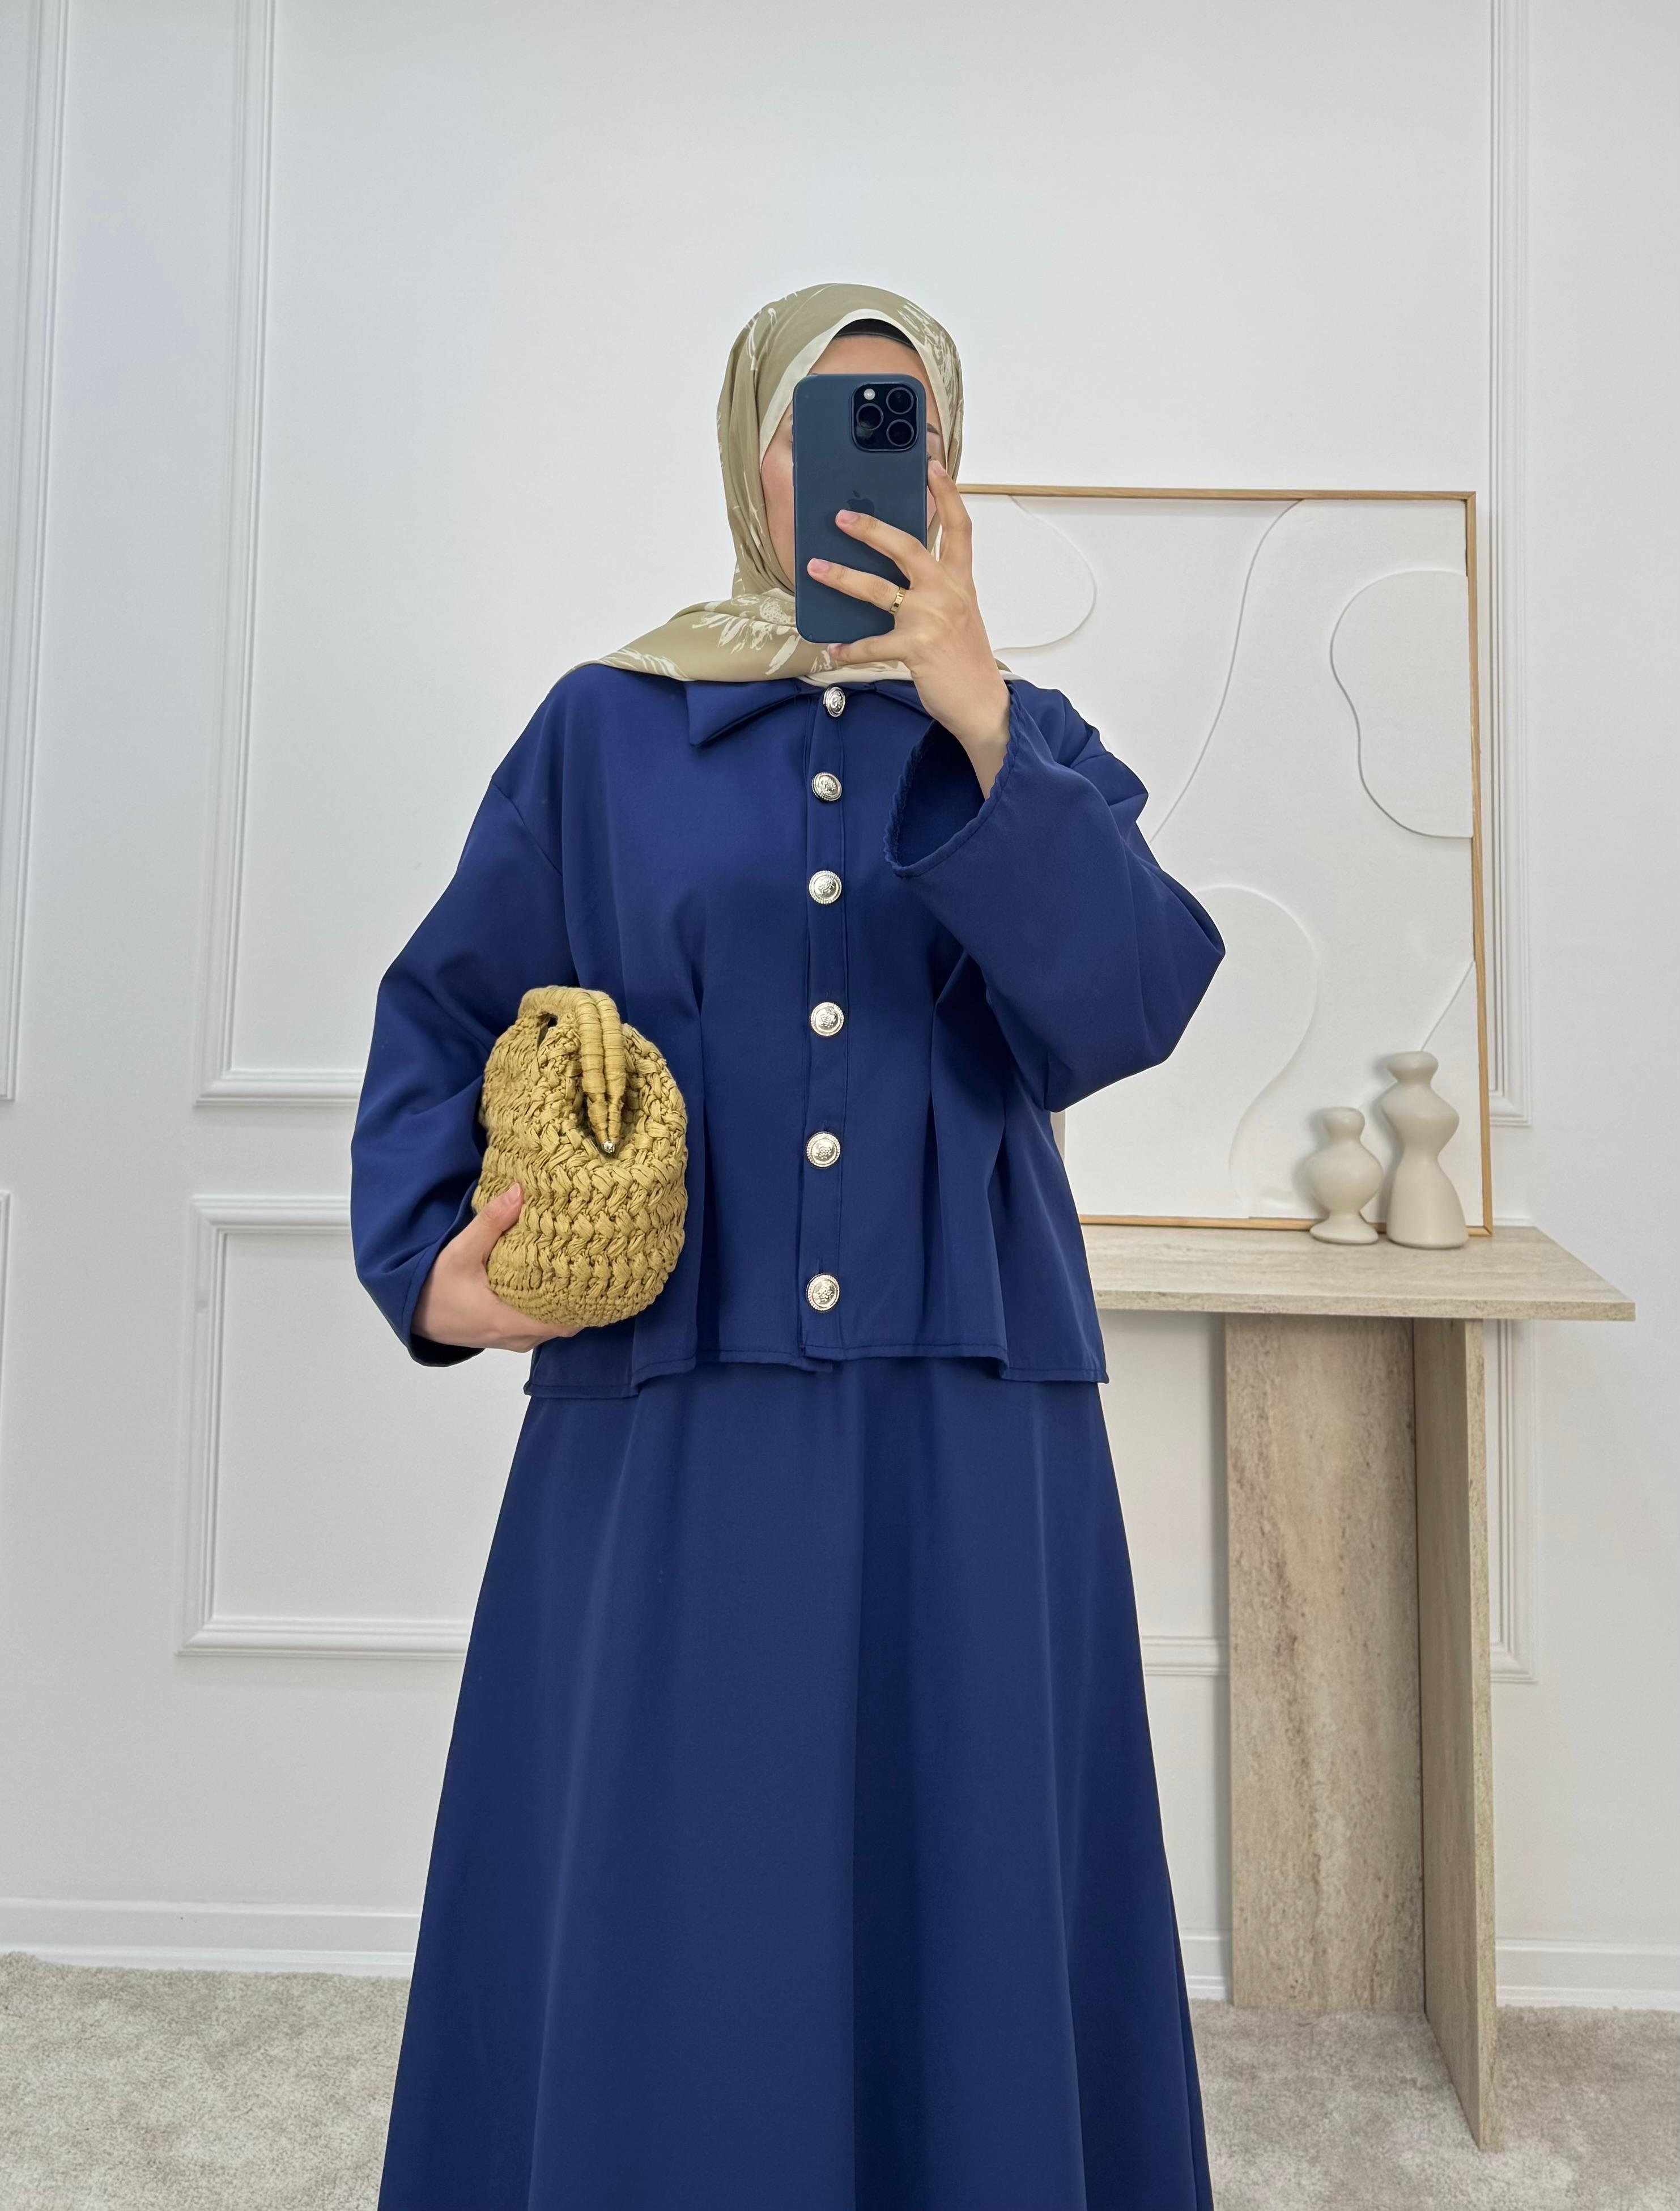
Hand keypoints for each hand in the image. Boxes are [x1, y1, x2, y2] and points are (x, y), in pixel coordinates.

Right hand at [413, 1181, 583, 1351]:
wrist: (411, 1312)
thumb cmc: (435, 1286)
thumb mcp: (461, 1251)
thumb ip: (492, 1223)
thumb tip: (521, 1192)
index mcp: (510, 1321)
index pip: (565, 1321)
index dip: (585, 1300)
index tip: (598, 1273)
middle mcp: (517, 1337)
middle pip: (564, 1324)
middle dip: (579, 1299)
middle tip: (593, 1265)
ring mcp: (511, 1340)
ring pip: (551, 1326)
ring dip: (564, 1305)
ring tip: (578, 1272)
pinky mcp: (504, 1336)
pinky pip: (537, 1326)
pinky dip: (548, 1310)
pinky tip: (552, 1285)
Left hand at [808, 459, 1010, 788]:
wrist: (983, 703)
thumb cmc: (967, 659)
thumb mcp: (959, 613)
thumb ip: (936, 589)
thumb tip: (899, 576)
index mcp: (960, 581)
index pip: (959, 528)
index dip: (947, 495)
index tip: (931, 466)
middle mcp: (947, 593)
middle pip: (908, 547)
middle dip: (872, 529)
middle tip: (843, 517)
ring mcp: (931, 620)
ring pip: (879, 590)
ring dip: (843, 577)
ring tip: (816, 568)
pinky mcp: (915, 649)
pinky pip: (872, 644)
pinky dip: (850, 648)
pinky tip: (832, 649)